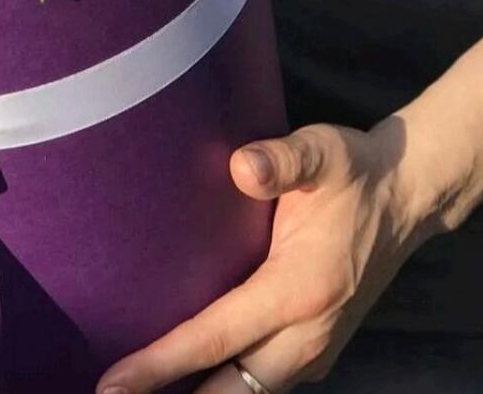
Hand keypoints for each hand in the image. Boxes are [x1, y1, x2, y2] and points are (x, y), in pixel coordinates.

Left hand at [97, 118, 431, 392]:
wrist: (407, 195)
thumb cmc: (354, 171)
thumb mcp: (321, 151)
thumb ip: (282, 159)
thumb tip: (241, 166)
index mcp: (300, 289)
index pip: (216, 338)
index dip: (161, 364)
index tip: (114, 384)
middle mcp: (308, 332)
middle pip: (231, 388)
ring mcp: (316, 345)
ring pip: (251, 392)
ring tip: (143, 389)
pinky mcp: (317, 344)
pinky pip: (265, 381)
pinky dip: (227, 385)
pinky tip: (192, 373)